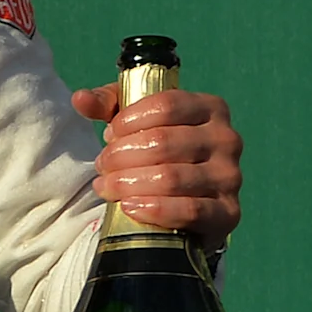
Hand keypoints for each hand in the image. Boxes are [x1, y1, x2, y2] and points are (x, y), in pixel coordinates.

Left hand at [75, 85, 240, 249]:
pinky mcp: (228, 212)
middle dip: (120, 156)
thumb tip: (81, 99)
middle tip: (102, 166)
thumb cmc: (158, 151)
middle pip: (162, 142)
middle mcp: (227, 139)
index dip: (128, 121)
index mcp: (211, 108)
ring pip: (171, 177)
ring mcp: (230, 176)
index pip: (166, 105)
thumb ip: (108, 105)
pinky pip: (189, 210)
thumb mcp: (135, 121)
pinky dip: (154, 209)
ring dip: (127, 183)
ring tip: (107, 186)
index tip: (109, 134)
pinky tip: (129, 206)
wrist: (186, 200)